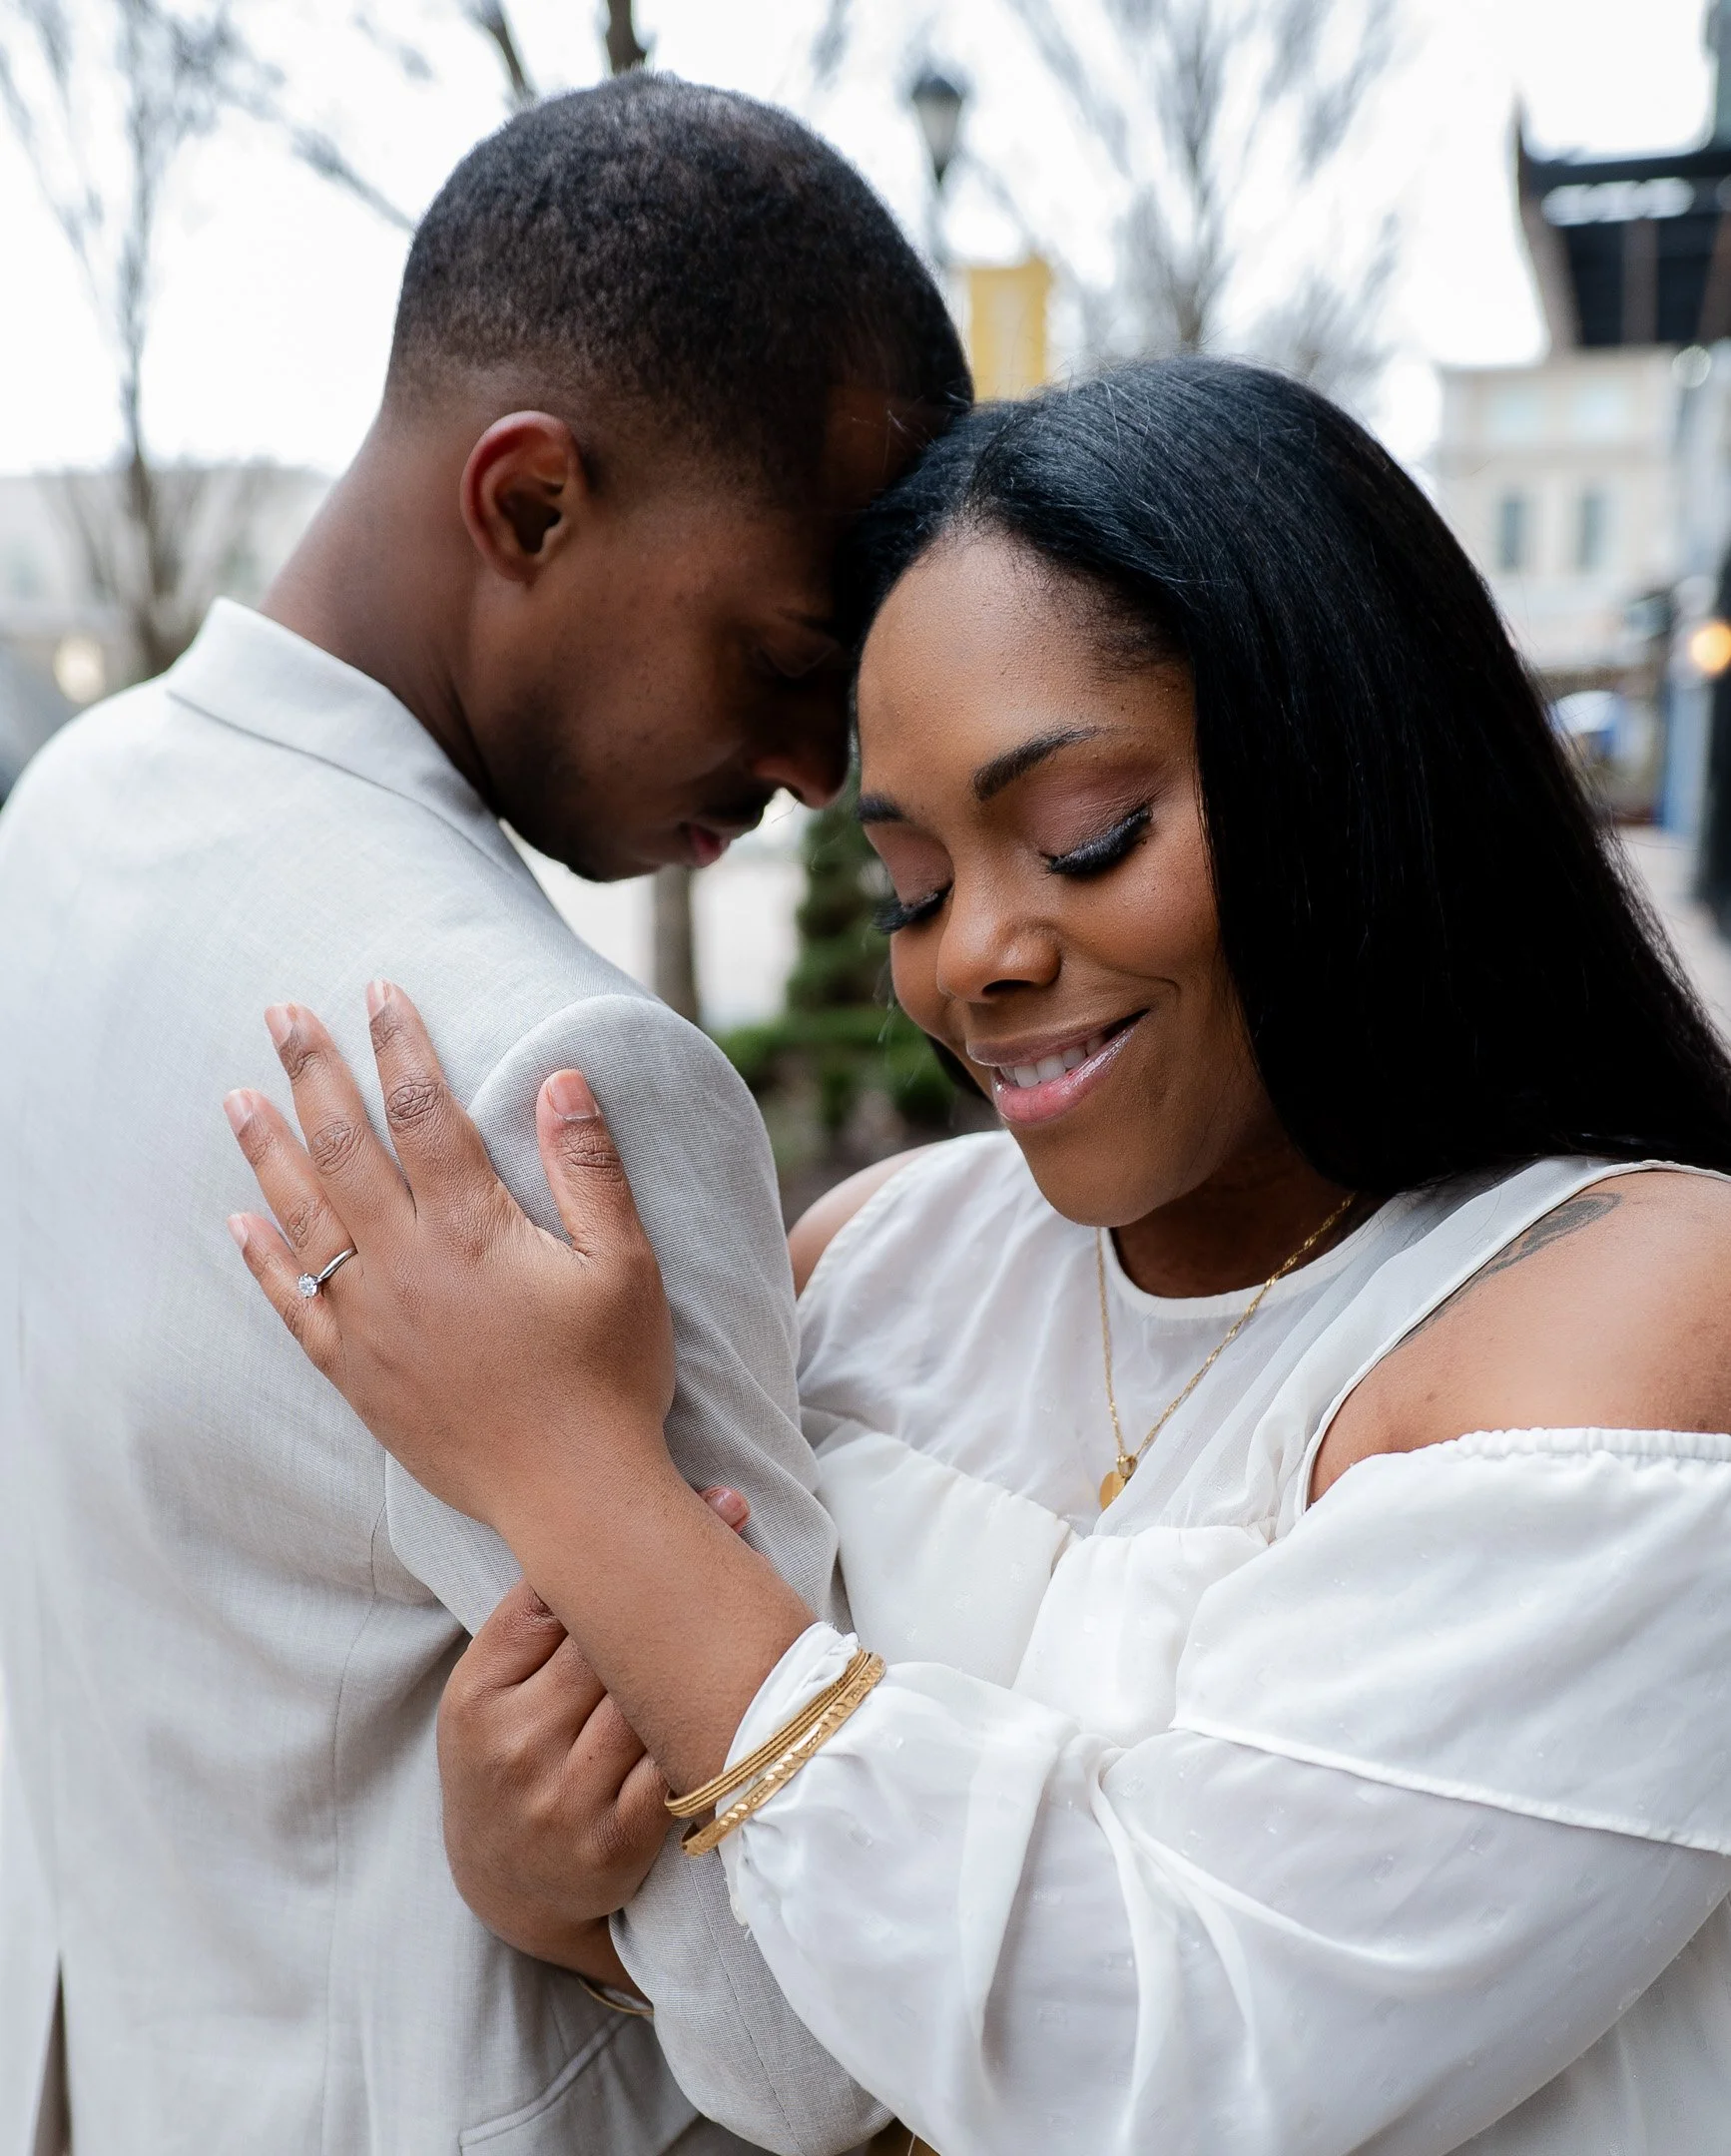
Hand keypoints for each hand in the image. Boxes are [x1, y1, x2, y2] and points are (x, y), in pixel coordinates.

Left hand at [224, 980, 813, 1793]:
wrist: (572, 1496)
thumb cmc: (611, 1378)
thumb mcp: (628, 1266)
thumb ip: (591, 1169)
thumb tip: (563, 1078)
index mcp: (473, 1230)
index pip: (423, 1111)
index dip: (399, 1044)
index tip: (378, 991)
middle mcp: (406, 1266)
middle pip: (345, 1147)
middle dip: (313, 1072)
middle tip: (281, 1014)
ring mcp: (370, 1322)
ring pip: (304, 1218)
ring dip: (268, 1150)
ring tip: (237, 1095)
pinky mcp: (355, 1374)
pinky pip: (291, 1305)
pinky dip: (262, 1259)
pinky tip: (240, 1221)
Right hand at [440, 1489, 751, 1979]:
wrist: (505, 1888)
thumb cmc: (505, 1762)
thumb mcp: (487, 1695)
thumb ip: (535, 1623)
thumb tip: (616, 1519)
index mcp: (477, 1695)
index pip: (552, 1597)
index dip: (616, 1543)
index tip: (688, 1498)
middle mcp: (517, 1744)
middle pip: (609, 1639)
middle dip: (672, 1577)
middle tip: (731, 1514)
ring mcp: (565, 1796)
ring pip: (649, 1694)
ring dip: (700, 1644)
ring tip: (746, 1587)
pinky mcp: (616, 1841)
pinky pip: (674, 1758)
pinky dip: (703, 1719)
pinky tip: (736, 1680)